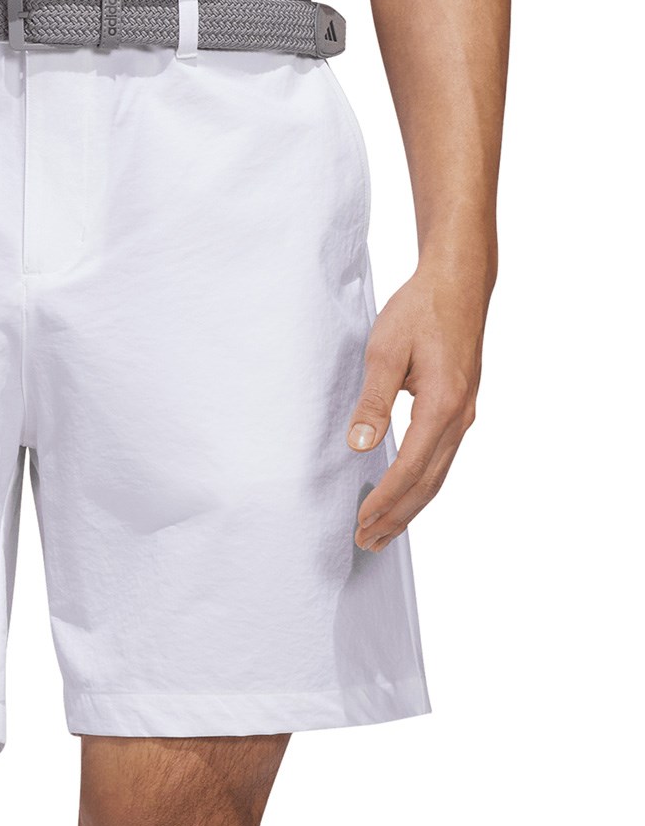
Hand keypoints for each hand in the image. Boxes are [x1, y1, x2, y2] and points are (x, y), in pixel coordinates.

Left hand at [347, 267, 486, 551]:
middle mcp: (460, 417)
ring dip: (410, 507)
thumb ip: (374, 401)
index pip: (410, 469)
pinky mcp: (461, 407)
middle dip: (397, 517)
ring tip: (384, 532)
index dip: (384, 501)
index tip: (360, 523)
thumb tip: (361, 445)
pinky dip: (423, 485)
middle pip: (428, 483)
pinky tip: (406, 494)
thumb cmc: (420, 311)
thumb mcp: (385, 352)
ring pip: (438, 475)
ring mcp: (465, 414)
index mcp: (443, 406)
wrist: (459, 283)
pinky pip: (442, 459)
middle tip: (367, 543)